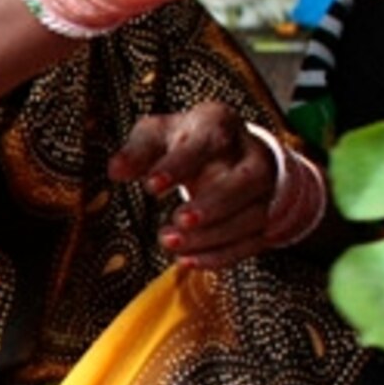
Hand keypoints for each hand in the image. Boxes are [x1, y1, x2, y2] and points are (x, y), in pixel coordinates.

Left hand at [110, 102, 273, 269]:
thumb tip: (116, 170)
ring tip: (172, 244)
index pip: (210, 139)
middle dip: (214, 203)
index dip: (181, 164)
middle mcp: (251, 153)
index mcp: (220, 123)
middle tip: (178, 222)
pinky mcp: (268, 217)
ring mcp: (267, 187)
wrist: (226, 151)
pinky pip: (254, 240)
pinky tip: (190, 261)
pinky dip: (223, 255)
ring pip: (256, 213)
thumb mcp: (157, 135)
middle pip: (248, 179)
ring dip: (215, 235)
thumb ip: (138, 152)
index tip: (151, 186)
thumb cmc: (184, 142)